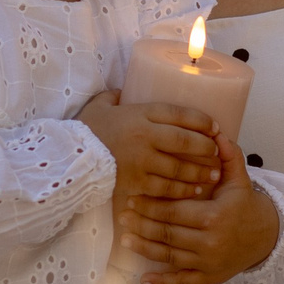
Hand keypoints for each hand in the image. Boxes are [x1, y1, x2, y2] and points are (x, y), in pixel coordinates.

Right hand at [75, 90, 223, 200]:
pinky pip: (165, 188)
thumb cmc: (84, 131)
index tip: (215, 127)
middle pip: (185, 142)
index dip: (201, 121)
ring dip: (199, 172)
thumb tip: (124, 90)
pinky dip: (182, 190)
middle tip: (217, 153)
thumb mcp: (99, 107)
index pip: (179, 114)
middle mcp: (145, 137)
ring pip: (179, 168)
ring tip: (212, 176)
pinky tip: (193, 192)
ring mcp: (142, 162)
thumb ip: (114, 97)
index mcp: (139, 114)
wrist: (66, 160)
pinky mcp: (136, 183)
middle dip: (205, 148)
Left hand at [121, 135, 280, 283]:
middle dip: (142, 224)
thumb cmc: (246, 205)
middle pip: (168, 233)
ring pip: (169, 256)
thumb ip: (229, 156)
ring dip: (144, 248)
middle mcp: (210, 242)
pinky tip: (144, 279)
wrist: (267, 237)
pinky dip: (162, 282)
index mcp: (215, 216)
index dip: (151, 205)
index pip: (175, 210)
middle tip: (122, 216)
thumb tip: (217, 133)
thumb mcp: (240, 179)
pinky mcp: (209, 278)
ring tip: (125, 239)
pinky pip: (182, 282)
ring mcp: (208, 263)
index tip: (132, 197)